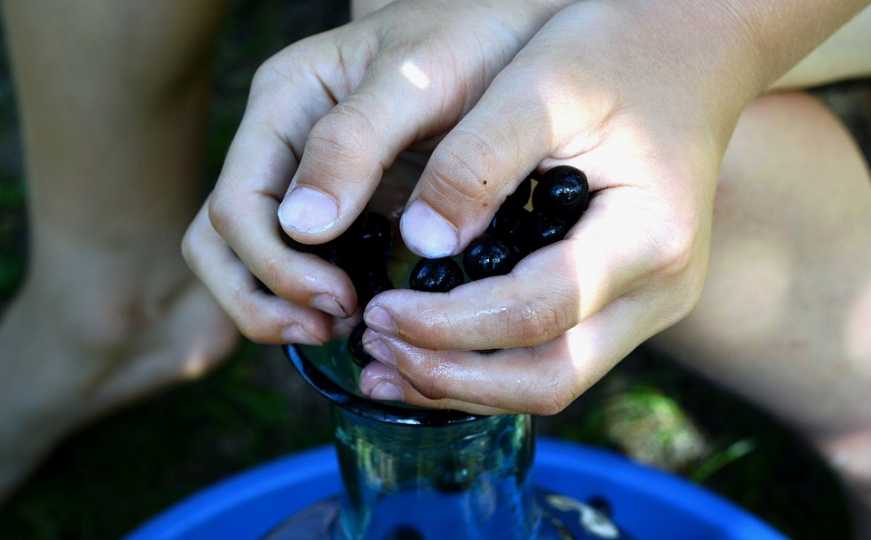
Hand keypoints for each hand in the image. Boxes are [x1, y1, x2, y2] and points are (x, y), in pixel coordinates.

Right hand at [182, 0, 569, 343]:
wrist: (513, 28)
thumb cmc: (471, 37)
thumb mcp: (417, 78)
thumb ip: (356, 142)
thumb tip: (302, 228)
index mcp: (284, 102)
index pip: (237, 208)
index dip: (278, 268)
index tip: (344, 299)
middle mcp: (283, 142)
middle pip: (223, 241)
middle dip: (267, 297)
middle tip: (336, 325)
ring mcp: (309, 174)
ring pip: (248, 258)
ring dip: (278, 305)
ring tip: (340, 327)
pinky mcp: (345, 202)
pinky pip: (302, 261)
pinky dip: (314, 297)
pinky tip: (362, 310)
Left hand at [356, 0, 769, 413]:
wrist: (683, 51)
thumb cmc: (612, 53)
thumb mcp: (539, 84)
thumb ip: (476, 162)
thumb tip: (419, 243)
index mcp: (649, 235)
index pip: (538, 311)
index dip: (448, 325)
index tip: (378, 309)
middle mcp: (660, 289)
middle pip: (550, 378)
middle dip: (452, 377)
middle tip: (375, 348)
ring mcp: (647, 303)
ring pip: (551, 382)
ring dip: (464, 384)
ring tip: (384, 362)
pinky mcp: (623, 301)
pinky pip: (552, 356)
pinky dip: (485, 365)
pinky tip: (428, 349)